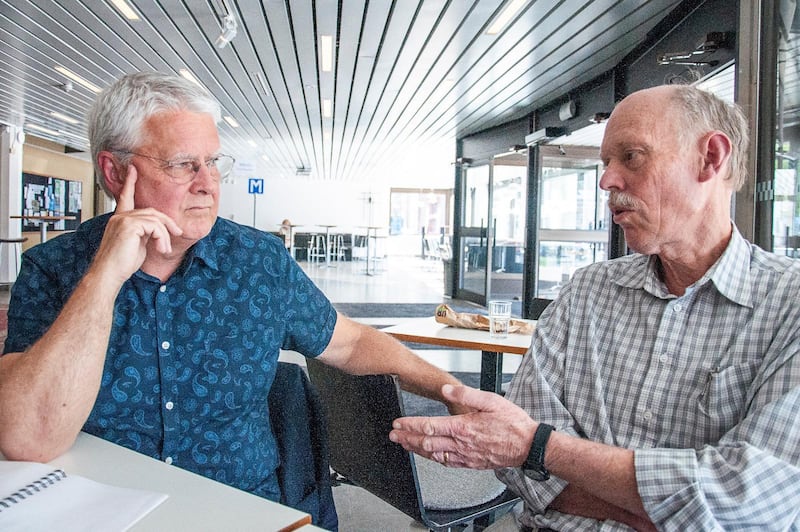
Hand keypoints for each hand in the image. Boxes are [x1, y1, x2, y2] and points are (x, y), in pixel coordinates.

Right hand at [91, 165, 182, 283]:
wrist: (109, 273)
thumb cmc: (120, 264)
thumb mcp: (137, 244)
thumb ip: (144, 233)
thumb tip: (157, 231)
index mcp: (120, 220)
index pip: (126, 197)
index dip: (130, 182)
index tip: (133, 169)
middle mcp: (120, 217)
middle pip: (152, 211)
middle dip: (167, 223)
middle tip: (177, 233)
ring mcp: (123, 220)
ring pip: (155, 220)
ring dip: (165, 235)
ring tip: (164, 249)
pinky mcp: (129, 225)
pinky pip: (155, 226)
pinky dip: (161, 238)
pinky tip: (160, 249)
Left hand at [390, 384, 535, 468]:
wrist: (529, 446)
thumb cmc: (513, 423)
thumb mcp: (491, 400)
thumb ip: (466, 394)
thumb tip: (446, 390)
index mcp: (463, 427)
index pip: (429, 426)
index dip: (410, 425)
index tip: (398, 423)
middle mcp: (461, 444)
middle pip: (426, 443)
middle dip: (407, 439)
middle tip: (393, 436)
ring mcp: (466, 456)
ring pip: (434, 455)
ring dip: (416, 450)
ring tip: (404, 445)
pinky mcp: (471, 463)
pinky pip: (447, 462)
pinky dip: (433, 458)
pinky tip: (429, 455)